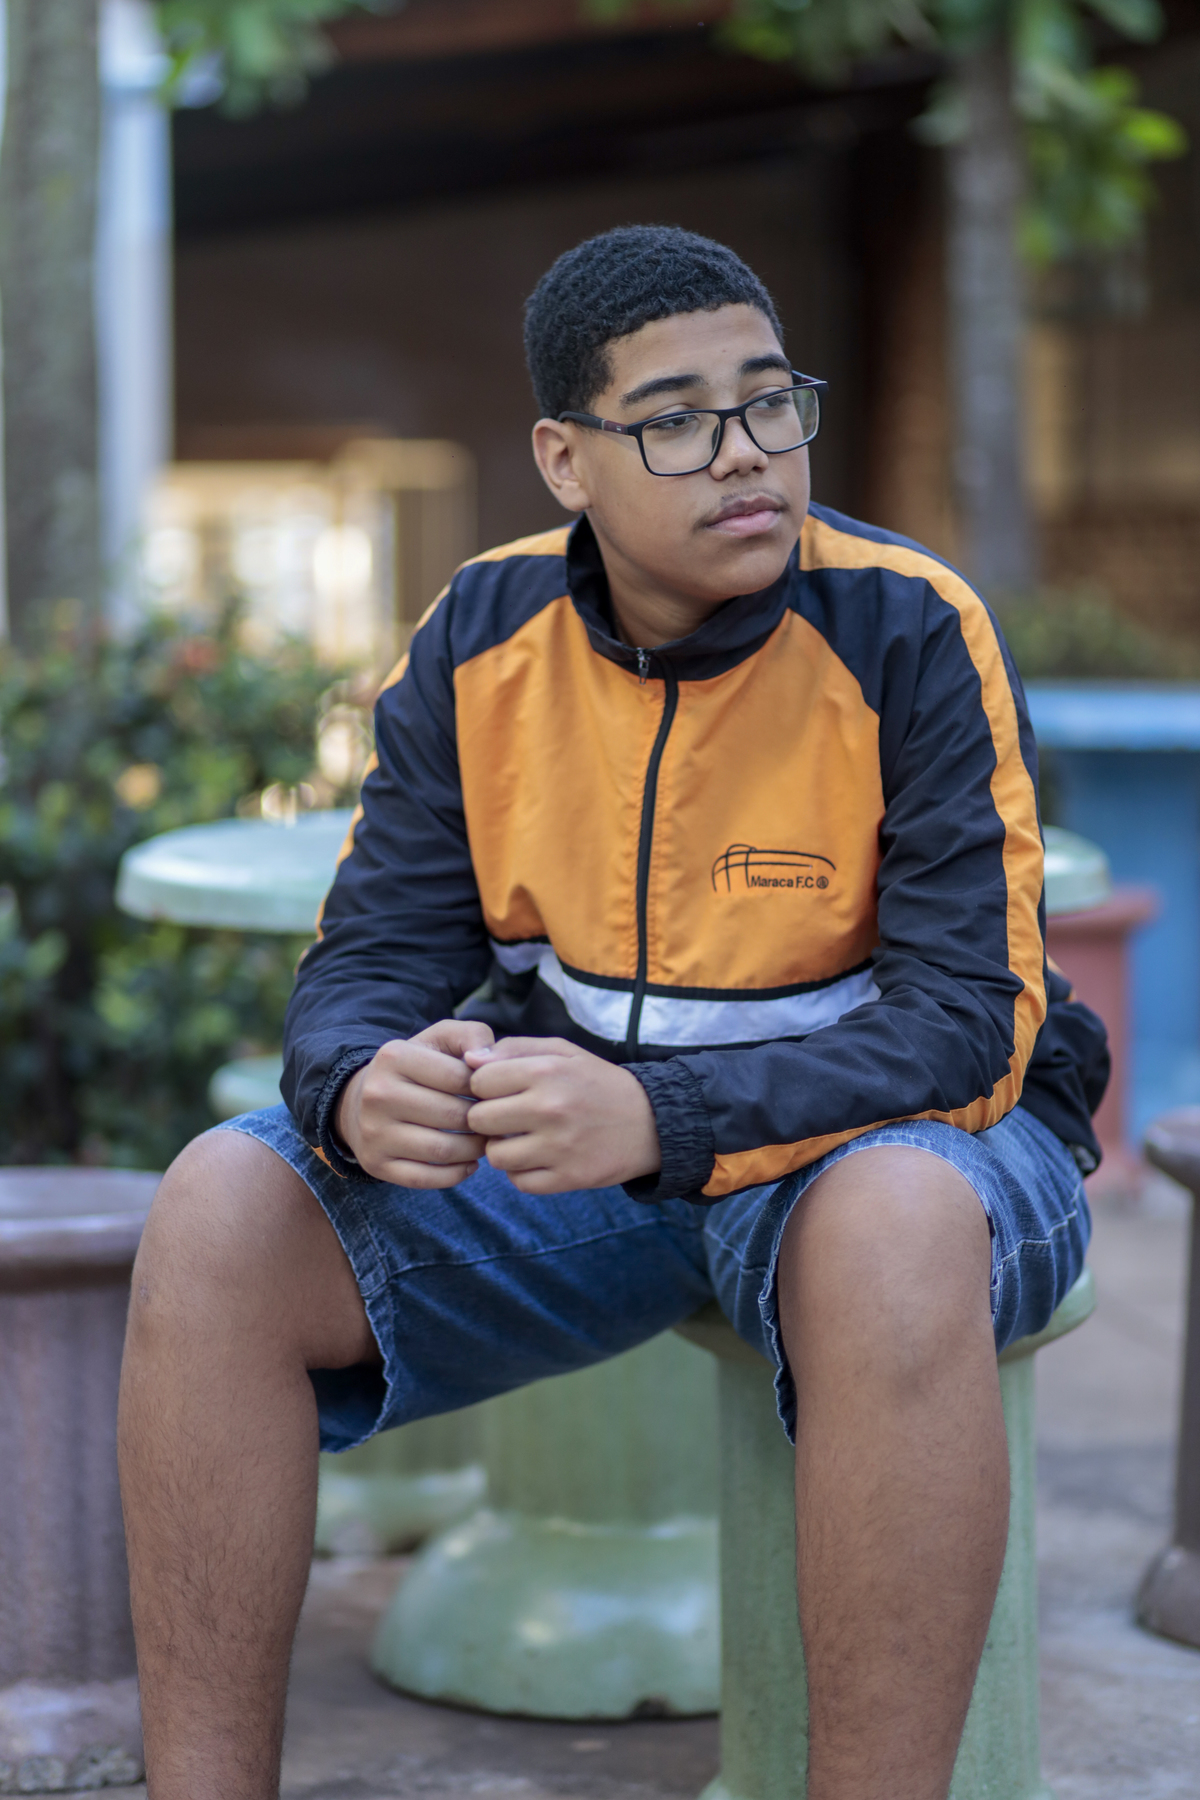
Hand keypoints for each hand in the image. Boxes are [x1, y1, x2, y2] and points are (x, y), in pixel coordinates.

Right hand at [335, 1019, 494, 1185]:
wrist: (364, 1099)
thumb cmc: (418, 1066)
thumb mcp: (442, 1039)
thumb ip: (473, 1036)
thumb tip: (485, 1060)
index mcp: (394, 1056)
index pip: (460, 1078)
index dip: (486, 1089)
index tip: (493, 1094)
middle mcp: (377, 1093)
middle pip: (453, 1116)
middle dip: (483, 1121)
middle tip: (496, 1122)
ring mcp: (373, 1132)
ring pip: (442, 1151)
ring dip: (474, 1150)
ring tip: (484, 1141)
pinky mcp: (375, 1164)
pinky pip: (425, 1178)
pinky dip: (455, 1174)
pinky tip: (468, 1162)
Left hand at [463, 1037, 660, 1193]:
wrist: (652, 1122)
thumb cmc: (597, 1083)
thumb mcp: (562, 1052)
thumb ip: (514, 1049)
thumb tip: (469, 1061)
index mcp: (545, 1072)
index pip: (479, 1081)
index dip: (484, 1086)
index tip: (499, 1090)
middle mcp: (550, 1109)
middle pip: (479, 1120)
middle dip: (487, 1118)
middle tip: (506, 1117)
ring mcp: (559, 1147)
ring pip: (495, 1156)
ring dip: (503, 1149)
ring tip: (521, 1139)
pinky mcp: (569, 1178)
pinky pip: (519, 1183)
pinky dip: (523, 1173)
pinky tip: (538, 1158)